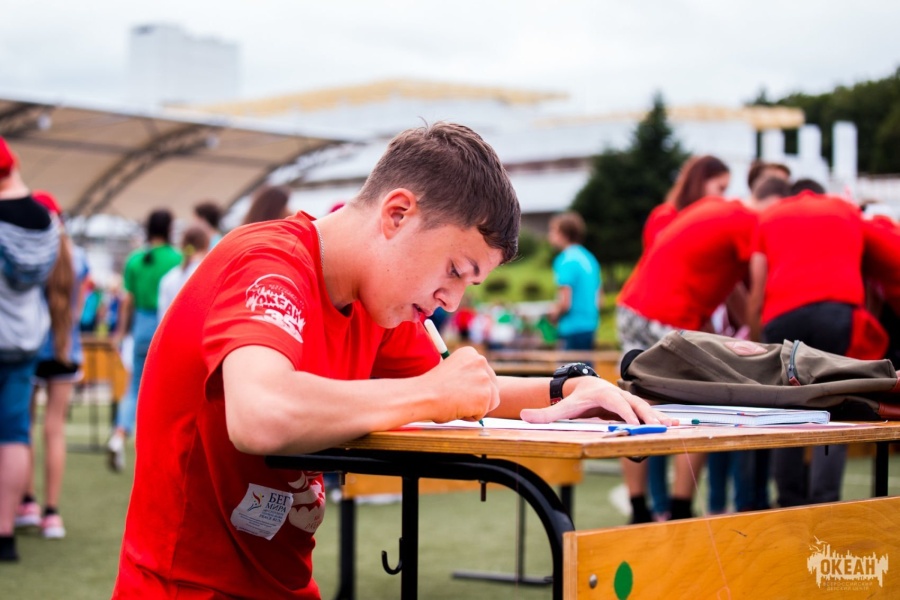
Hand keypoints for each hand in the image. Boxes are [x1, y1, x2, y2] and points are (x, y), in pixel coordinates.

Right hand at [421, 346, 499, 422]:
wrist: (423, 395)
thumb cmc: (430, 387)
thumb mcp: (450, 371)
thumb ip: (466, 375)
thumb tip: (476, 389)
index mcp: (471, 353)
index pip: (484, 373)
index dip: (473, 386)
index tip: (459, 389)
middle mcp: (481, 362)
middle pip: (492, 386)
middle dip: (480, 397)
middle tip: (461, 401)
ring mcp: (485, 379)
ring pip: (491, 401)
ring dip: (476, 407)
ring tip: (457, 405)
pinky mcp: (486, 396)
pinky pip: (483, 413)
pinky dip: (471, 417)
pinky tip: (457, 410)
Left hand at [519, 376, 674, 425]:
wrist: (588, 387)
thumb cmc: (576, 399)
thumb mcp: (562, 407)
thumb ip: (544, 414)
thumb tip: (523, 416)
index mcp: (604, 395)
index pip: (616, 404)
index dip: (625, 413)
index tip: (632, 424)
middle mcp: (620, 396)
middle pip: (635, 406)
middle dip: (647, 417)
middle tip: (657, 428)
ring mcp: (629, 402)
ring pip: (646, 409)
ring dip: (659, 418)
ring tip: (673, 427)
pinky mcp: (635, 409)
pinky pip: (650, 414)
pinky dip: (663, 419)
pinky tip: (677, 425)